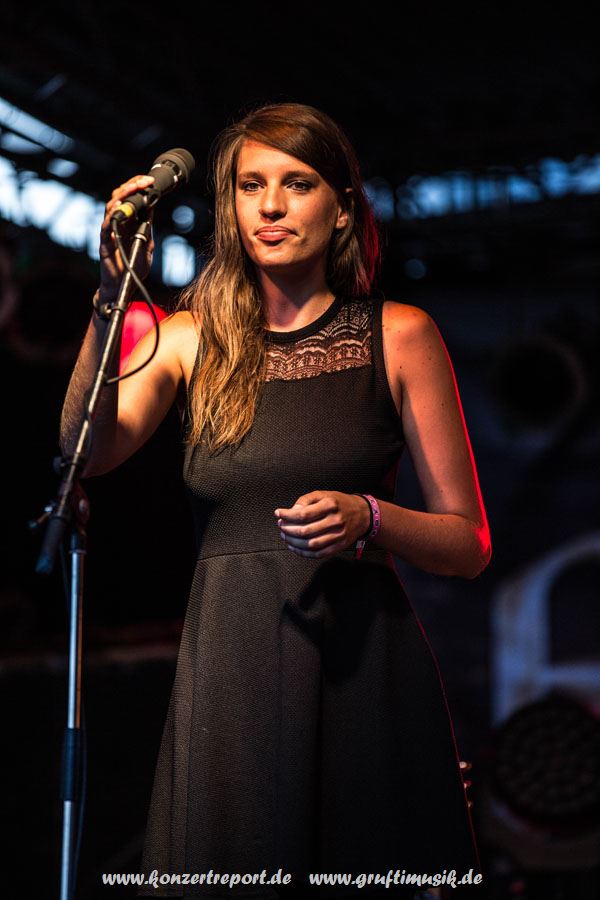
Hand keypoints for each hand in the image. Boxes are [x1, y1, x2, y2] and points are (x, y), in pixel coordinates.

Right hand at [98, 175, 155, 301]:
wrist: (122, 287)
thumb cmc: (133, 266)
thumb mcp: (147, 244)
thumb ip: (148, 227)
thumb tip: (153, 208)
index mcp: (127, 222)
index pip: (130, 198)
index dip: (139, 187)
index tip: (151, 181)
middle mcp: (117, 223)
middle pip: (120, 197)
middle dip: (132, 186)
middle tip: (146, 180)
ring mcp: (109, 232)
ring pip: (111, 207)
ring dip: (123, 196)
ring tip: (134, 188)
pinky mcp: (104, 243)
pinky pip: (106, 226)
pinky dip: (112, 217)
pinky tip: (119, 208)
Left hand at [275, 491, 370, 557]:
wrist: (363, 514)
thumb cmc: (339, 503)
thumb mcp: (324, 494)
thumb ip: (306, 500)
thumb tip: (292, 510)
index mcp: (330, 505)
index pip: (304, 514)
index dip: (287, 515)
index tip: (278, 514)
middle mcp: (335, 520)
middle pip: (305, 531)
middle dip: (288, 529)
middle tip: (280, 526)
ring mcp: (338, 535)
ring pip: (310, 544)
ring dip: (294, 542)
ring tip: (285, 536)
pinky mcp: (339, 546)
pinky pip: (318, 554)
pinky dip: (304, 553)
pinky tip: (295, 547)